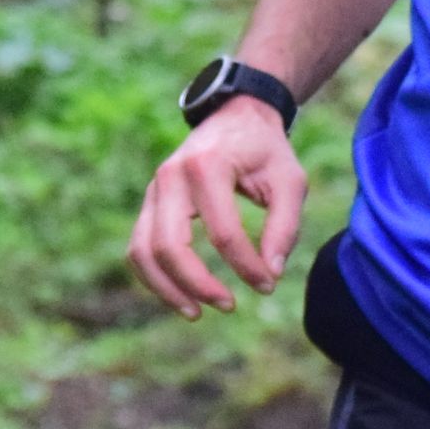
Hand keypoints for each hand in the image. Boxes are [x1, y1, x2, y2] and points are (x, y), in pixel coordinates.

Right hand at [127, 98, 305, 318]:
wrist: (236, 116)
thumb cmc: (266, 151)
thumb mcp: (290, 180)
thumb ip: (284, 226)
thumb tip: (270, 273)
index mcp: (208, 166)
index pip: (223, 232)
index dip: (246, 266)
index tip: (268, 284)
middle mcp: (171, 176)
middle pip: (170, 245)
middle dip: (197, 284)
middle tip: (229, 305)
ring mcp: (154, 189)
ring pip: (143, 251)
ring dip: (167, 289)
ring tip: (197, 312)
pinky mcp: (150, 203)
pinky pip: (139, 248)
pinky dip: (154, 277)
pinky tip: (181, 296)